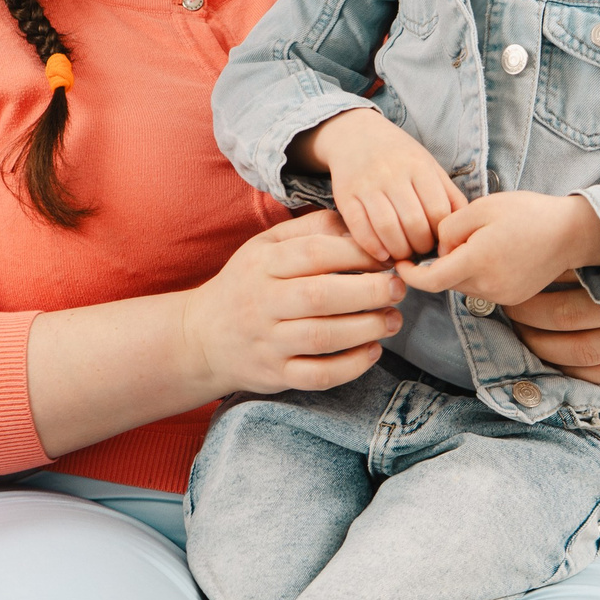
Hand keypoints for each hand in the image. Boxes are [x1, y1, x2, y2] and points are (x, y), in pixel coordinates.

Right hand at [178, 209, 405, 395]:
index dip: (357, 253)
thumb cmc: (247, 284)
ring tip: (392, 320)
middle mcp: (261, 302)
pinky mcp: (274, 375)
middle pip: (320, 296)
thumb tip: (359, 223)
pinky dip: (350, 367)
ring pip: (322, 338)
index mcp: (262, 263)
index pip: (314, 253)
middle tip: (398, 289)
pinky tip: (372, 352)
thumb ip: (311, 229)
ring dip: (366, 329)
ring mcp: (267, 342)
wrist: (201, 337)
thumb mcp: (266, 245)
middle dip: (369, 292)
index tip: (386, 257)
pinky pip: (317, 376)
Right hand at [299, 108, 467, 264]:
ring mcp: (367, 185)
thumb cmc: (399, 156)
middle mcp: (392, 174)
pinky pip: (360, 229)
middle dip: (421, 246)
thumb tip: (464, 226)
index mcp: (418, 166)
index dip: (441, 234)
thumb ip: (449, 194)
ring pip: (387, 229)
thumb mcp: (429, 165)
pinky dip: (373, 248)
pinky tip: (382, 254)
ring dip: (399, 250)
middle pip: (414, 223)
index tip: (439, 241)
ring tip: (404, 253)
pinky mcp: (345, 196)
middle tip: (421, 250)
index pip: (437, 211)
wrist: (354, 135)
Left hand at [396, 191, 599, 306]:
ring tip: (486, 240)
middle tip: (464, 233)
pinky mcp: (511, 299)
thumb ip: (449, 228)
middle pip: (447, 280)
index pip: (431, 280)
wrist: (571, 232)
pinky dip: (479, 274)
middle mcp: (488, 286)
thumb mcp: (481, 207)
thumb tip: (439, 250)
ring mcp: (501, 296)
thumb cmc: (527, 213)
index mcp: (478, 262)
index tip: (401, 263)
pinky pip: (482, 289)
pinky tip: (498, 252)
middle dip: (444, 260)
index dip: (410, 274)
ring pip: (464, 285)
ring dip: (462, 267)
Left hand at [504, 286, 599, 383]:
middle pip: (568, 320)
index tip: (513, 281)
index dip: (536, 286)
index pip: (571, 282)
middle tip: (508, 307)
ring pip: (582, 354)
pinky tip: (552, 360)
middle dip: (530, 316)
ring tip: (521, 333)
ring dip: (543, 347)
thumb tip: (553, 217)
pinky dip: (574, 370)